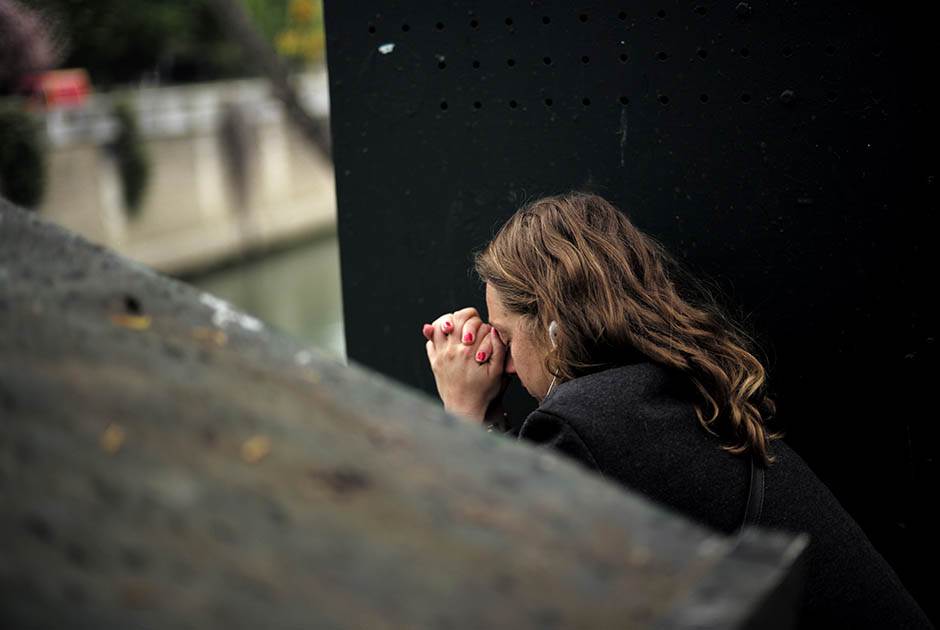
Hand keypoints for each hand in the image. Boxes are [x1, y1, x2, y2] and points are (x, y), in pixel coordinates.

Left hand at [421, 307, 506, 422]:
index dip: (481, 324)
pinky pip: (430, 341)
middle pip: (456, 318)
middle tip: (470, 326)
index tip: (483, 333)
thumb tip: (493, 329)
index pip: (474, 322)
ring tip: (455, 327)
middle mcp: (452, 351)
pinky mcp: (434, 362)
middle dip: (465, 318)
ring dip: (448, 322)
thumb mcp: (497, 371)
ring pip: (439, 325)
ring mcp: (441, 355)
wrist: (464, 408)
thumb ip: (498, 348)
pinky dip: (435, 334)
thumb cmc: (482, 392)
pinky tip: (444, 337)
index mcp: (469, 351)